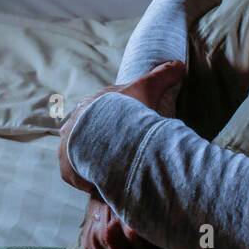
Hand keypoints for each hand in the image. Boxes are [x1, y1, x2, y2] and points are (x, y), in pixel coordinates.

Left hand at [58, 60, 185, 194]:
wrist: (107, 135)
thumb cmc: (123, 110)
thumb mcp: (147, 87)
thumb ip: (162, 75)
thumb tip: (181, 64)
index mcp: (89, 106)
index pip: (99, 113)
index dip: (114, 120)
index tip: (127, 129)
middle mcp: (73, 125)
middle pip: (90, 135)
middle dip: (103, 142)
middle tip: (123, 152)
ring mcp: (67, 148)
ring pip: (82, 156)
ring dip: (96, 162)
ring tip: (115, 171)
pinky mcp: (67, 169)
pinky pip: (79, 176)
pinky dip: (90, 179)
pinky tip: (104, 183)